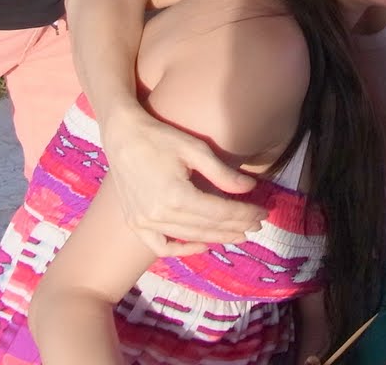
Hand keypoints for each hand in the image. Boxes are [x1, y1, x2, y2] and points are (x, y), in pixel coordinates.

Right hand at [101, 105, 264, 255]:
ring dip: (216, 238)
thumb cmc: (160, 137)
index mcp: (176, 196)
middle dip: (236, 227)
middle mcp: (159, 215)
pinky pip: (161, 247)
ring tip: (237, 233)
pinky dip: (182, 249)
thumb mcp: (196, 149)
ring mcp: (144, 223)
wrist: (122, 135)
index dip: (245, 214)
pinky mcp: (135, 224)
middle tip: (257, 224)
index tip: (263, 212)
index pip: (220, 212)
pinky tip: (201, 244)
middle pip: (208, 228)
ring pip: (189, 237)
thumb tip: (251, 189)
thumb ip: (223, 173)